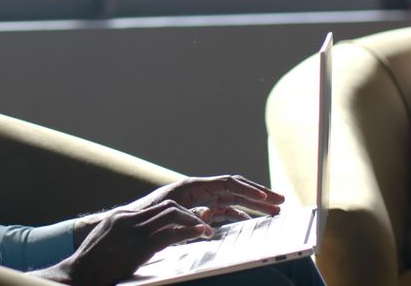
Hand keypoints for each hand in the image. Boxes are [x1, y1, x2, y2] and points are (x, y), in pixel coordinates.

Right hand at [33, 200, 211, 285]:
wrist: (78, 275)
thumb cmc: (92, 267)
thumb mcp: (108, 244)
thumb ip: (125, 237)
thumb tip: (144, 242)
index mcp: (121, 216)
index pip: (156, 207)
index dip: (177, 213)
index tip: (191, 221)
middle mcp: (128, 218)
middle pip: (167, 206)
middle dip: (189, 214)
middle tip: (204, 224)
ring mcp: (133, 230)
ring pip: (172, 214)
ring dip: (193, 221)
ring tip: (207, 230)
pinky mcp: (139, 246)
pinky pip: (170, 233)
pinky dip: (189, 232)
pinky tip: (200, 235)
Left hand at [128, 175, 284, 226]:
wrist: (127, 225)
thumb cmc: (146, 218)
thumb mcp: (167, 216)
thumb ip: (189, 216)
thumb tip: (210, 217)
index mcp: (193, 187)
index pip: (229, 184)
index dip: (250, 190)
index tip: (268, 199)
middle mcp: (199, 191)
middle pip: (235, 189)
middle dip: (259, 196)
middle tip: (282, 202)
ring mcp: (199, 202)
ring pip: (232, 201)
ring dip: (253, 206)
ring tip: (273, 213)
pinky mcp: (196, 213)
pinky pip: (223, 212)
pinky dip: (238, 215)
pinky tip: (250, 222)